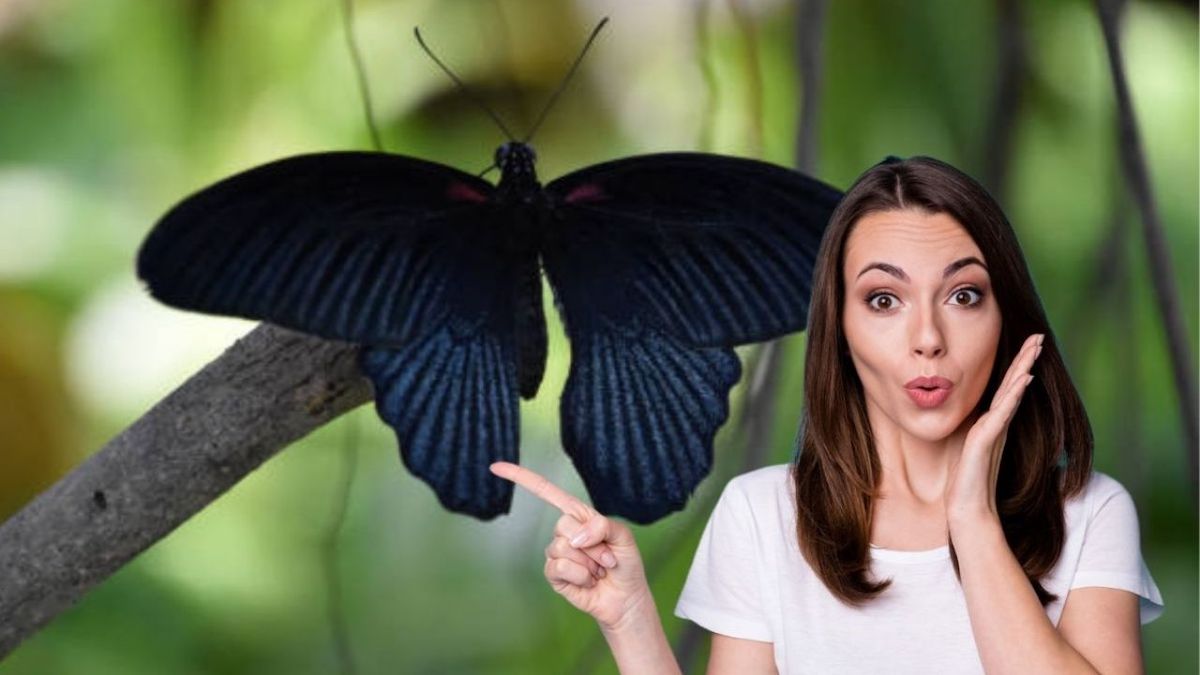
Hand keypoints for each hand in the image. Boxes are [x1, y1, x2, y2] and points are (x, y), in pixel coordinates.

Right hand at [490, 462, 651, 631]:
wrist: (625, 597)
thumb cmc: (625, 564)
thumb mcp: (622, 536)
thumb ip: (602, 526)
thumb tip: (574, 537)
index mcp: (578, 516)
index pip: (546, 492)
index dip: (522, 478)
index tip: (495, 467)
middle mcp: (564, 532)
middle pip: (563, 524)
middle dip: (593, 544)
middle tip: (607, 558)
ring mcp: (556, 553)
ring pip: (563, 548)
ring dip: (589, 563)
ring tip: (598, 571)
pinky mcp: (554, 575)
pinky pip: (560, 567)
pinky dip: (580, 576)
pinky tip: (588, 581)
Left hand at [945, 333, 1043, 526]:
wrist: (967, 508)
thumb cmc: (965, 481)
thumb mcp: (966, 447)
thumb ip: (973, 431)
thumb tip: (972, 419)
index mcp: (992, 423)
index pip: (1007, 387)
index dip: (1017, 365)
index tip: (1026, 344)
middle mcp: (997, 423)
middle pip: (1015, 383)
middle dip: (1026, 358)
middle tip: (1039, 336)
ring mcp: (995, 429)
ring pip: (1013, 392)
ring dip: (1023, 367)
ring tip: (1034, 346)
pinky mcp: (988, 438)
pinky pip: (1003, 410)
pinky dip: (1014, 392)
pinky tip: (1024, 377)